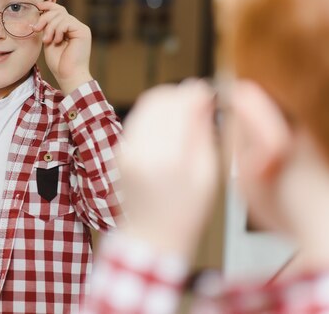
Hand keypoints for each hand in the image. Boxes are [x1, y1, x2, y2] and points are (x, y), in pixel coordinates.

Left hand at [34, 0, 92, 94]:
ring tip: (47, 40)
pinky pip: (66, 22)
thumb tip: (40, 12)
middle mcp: (76, 27)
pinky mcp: (83, 31)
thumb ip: (47, 27)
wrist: (68, 76)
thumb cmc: (58, 63)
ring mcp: (80, 28)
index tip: (37, 6)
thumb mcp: (48, 41)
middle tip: (36, 29)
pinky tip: (57, 41)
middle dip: (45, 17)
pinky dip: (58, 30)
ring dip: (50, 27)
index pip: (59, 10)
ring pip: (61, 15)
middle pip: (59, 10)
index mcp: (68, 29)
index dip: (48, 5)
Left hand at [117, 80, 219, 259]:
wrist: (151, 237)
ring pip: (145, 105)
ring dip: (167, 101)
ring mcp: (125, 150)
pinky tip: (170, 126)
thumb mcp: (207, 175)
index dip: (195, 92)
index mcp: (167, 158)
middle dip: (180, 94)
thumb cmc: (186, 212)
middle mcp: (140, 149)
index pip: (179, 106)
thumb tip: (204, 99)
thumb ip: (204, 133)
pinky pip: (137, 119)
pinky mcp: (119, 151)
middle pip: (159, 99)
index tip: (208, 91)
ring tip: (186, 112)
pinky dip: (155, 115)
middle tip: (199, 100)